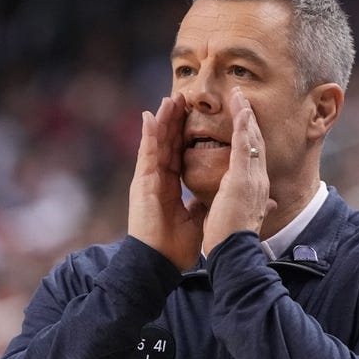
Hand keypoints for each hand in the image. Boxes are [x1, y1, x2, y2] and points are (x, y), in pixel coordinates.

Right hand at [128, 93, 206, 269]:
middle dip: (174, 120)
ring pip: (156, 142)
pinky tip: (150, 116)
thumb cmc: (175, 246)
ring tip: (170, 98)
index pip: (178, 153)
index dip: (184, 134)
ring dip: (163, 119)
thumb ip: (203, 202)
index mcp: (169, 186)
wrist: (160, 262)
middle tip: (182, 96)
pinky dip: (148, 135)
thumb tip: (218, 194)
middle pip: (167, 142)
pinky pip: (146, 154)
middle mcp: (157, 179)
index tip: (193, 115)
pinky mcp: (141, 183)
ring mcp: (147, 180)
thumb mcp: (197, 218)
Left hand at [202, 89, 275, 254]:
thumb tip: (271, 204)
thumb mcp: (245, 217)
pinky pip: (245, 146)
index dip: (250, 135)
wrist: (234, 254)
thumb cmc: (233, 240)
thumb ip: (257, 206)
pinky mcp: (243, 179)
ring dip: (246, 115)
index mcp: (256, 189)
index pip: (254, 156)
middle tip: (242, 97)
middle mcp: (259, 180)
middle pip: (256, 142)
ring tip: (239, 95)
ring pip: (252, 139)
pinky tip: (241, 109)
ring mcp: (253, 178)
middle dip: (250, 119)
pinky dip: (243, 126)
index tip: (245, 118)